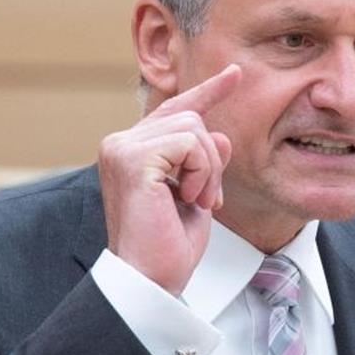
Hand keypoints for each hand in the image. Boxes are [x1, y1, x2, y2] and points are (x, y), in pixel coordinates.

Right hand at [98, 64, 240, 294]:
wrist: (151, 280)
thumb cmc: (169, 248)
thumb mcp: (197, 197)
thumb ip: (206, 163)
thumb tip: (222, 136)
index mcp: (131, 151)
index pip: (174, 111)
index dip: (208, 92)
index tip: (235, 74)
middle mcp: (120, 144)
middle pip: (191, 117)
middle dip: (212, 160)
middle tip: (207, 201)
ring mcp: (122, 149)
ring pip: (194, 127)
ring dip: (208, 169)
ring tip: (195, 202)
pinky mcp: (133, 158)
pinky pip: (190, 142)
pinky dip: (202, 172)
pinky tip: (188, 198)